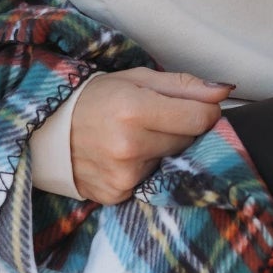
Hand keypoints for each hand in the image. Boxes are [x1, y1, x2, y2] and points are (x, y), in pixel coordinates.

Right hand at [66, 68, 233, 205]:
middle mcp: (129, 146)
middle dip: (180, 129)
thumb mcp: (138, 78)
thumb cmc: (97, 97)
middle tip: (153, 119)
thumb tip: (224, 92)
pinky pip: (151, 181)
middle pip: (188, 141)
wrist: (48, 130)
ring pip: (170, 162)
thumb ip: (184, 85)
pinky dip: (145, 169)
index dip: (205, 111)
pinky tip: (125, 157)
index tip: (196, 106)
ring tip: (135, 137)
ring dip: (162, 150)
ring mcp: (123, 175)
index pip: (200, 118)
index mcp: (134, 109)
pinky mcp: (117, 194)